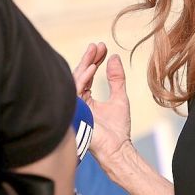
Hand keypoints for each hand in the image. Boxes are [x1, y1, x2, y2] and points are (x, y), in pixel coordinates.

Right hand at [73, 43, 132, 161]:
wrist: (118, 149)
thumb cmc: (118, 129)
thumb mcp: (120, 98)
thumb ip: (116, 79)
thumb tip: (115, 57)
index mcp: (86, 99)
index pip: (87, 75)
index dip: (94, 60)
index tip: (102, 47)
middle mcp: (78, 102)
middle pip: (80, 75)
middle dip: (88, 58)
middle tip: (97, 45)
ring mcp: (75, 107)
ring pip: (75, 80)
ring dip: (85, 64)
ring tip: (95, 51)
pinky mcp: (75, 111)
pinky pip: (75, 91)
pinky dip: (83, 78)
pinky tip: (92, 67)